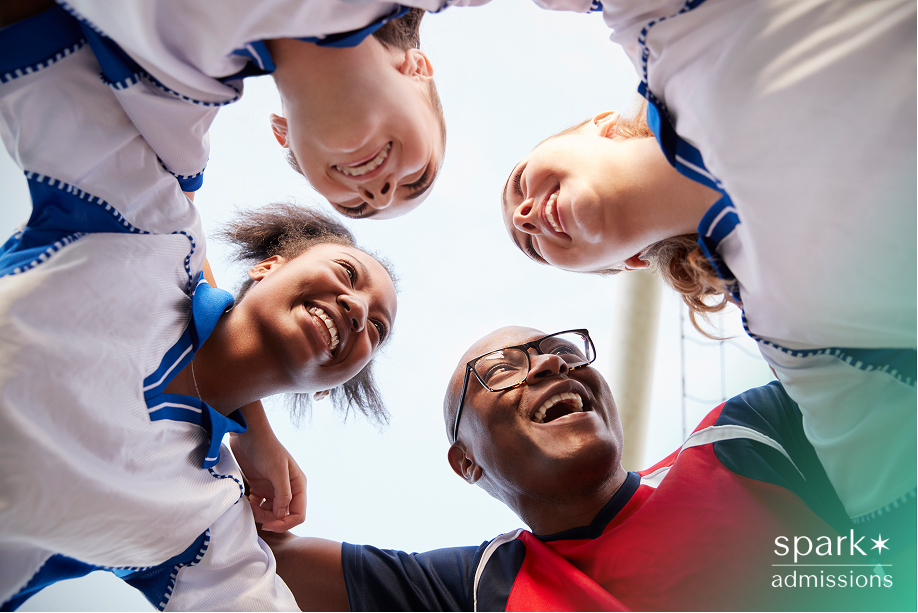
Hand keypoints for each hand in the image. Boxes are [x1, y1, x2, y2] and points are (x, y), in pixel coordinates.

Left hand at [230, 402, 305, 532]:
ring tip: (250, 504)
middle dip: (270, 519)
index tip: (269, 525)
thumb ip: (282, 494)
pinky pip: (259, 506)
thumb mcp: (277, 470)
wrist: (247, 434)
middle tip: (255, 512)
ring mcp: (273, 489)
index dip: (285, 523)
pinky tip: (247, 499)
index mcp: (297, 485)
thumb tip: (281, 515)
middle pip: (283, 516)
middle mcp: (288, 489)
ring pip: (270, 513)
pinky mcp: (260, 487)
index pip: (298, 514)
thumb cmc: (265, 447)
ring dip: (260, 514)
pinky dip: (253, 507)